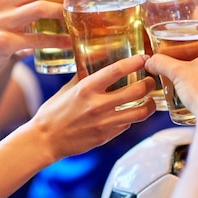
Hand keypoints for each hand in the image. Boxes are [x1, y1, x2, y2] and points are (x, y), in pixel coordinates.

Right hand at [31, 54, 156, 159]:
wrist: (46, 140)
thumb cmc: (53, 112)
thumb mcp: (67, 89)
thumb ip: (84, 75)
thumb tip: (96, 59)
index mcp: (86, 88)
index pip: (117, 70)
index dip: (135, 62)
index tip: (144, 58)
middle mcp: (97, 105)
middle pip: (137, 91)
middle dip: (149, 83)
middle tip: (151, 81)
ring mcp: (104, 123)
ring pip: (140, 112)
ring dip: (150, 104)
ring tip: (150, 100)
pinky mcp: (106, 136)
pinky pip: (127, 125)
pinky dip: (131, 118)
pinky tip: (129, 113)